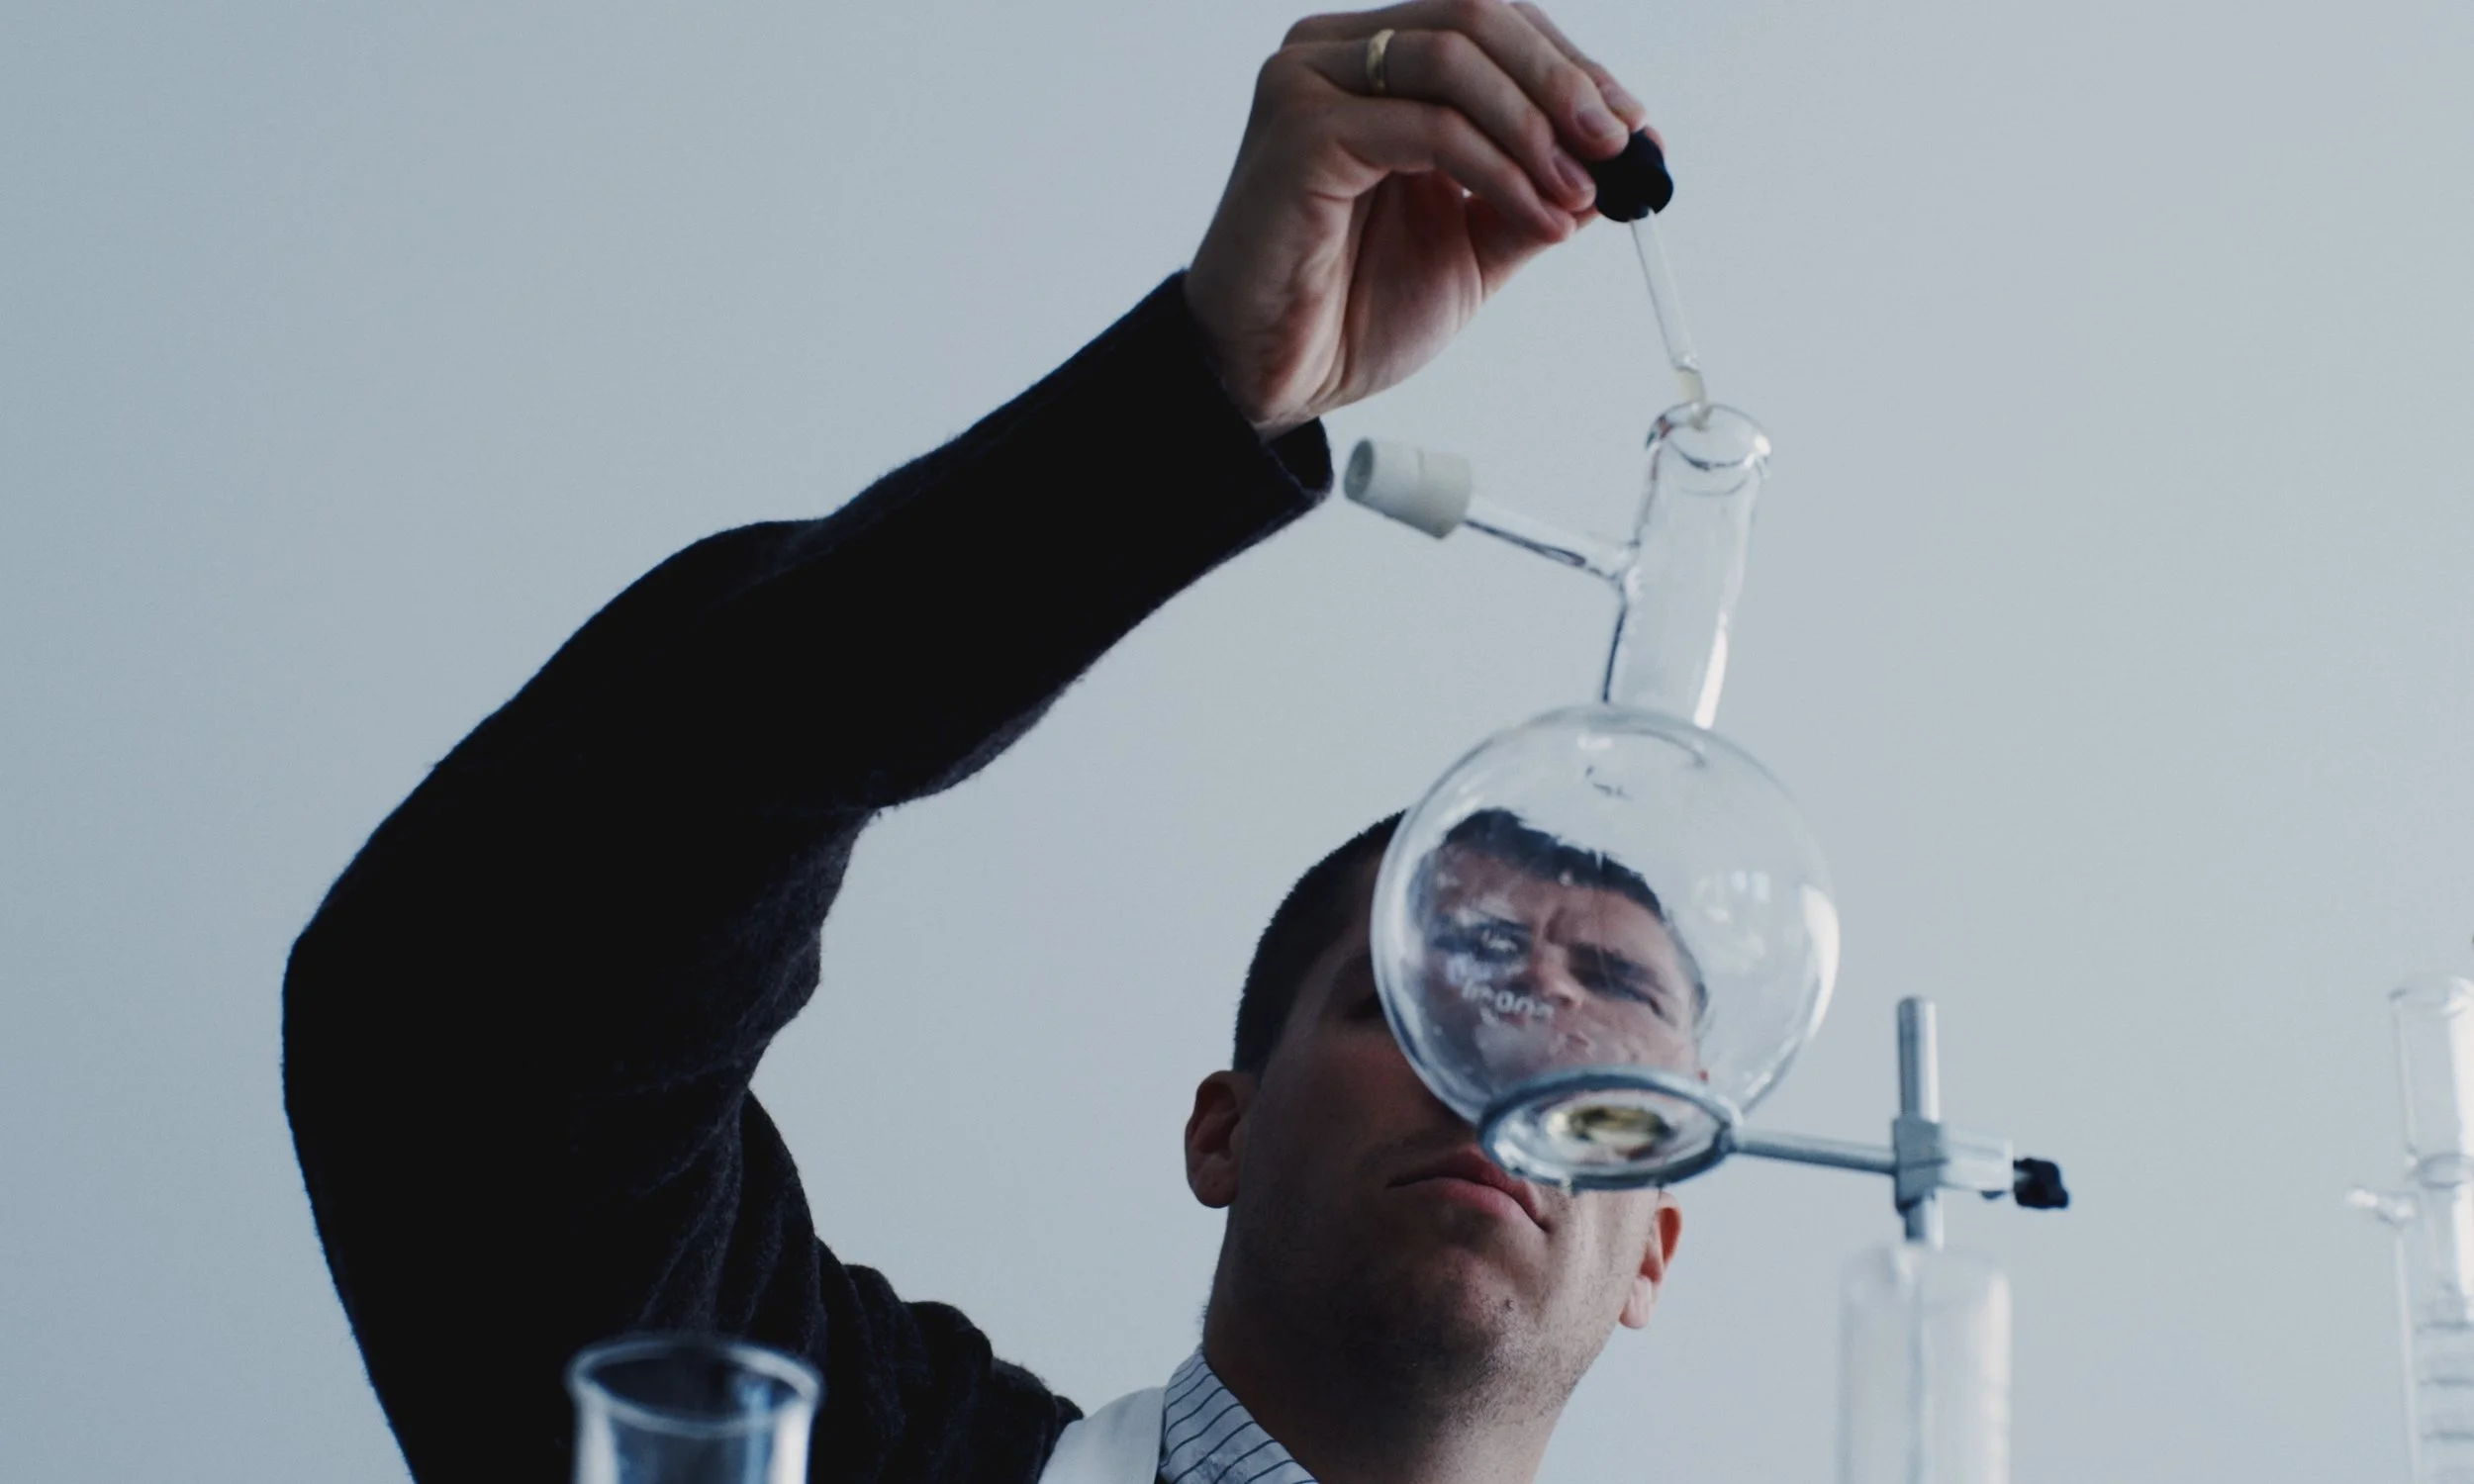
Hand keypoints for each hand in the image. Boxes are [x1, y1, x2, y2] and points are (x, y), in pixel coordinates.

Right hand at [1184, 1, 1654, 437]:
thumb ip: (1534, 189)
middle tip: (1621, 148)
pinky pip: (1430, 127)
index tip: (1636, 129)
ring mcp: (1309, 83)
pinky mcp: (1301, 131)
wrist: (1276, 379)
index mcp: (1372, 62)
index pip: (1490, 25)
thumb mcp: (1473, 241)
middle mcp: (1333, 53)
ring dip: (1537, 129)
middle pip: (1477, 18)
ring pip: (1457, 60)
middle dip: (1566, 85)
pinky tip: (1538, 215)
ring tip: (1579, 196)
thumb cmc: (1351, 309)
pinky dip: (1500, 170)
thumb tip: (1622, 159)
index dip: (1573, 68)